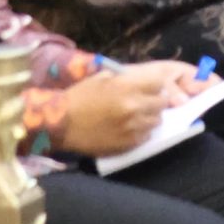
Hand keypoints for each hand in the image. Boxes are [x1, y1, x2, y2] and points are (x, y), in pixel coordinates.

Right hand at [55, 64, 175, 156]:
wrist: (60, 125)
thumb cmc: (79, 98)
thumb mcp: (102, 78)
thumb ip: (125, 78)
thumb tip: (142, 80)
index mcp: (127, 87)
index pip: (160, 83)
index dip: (155, 85)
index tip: (150, 88)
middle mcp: (134, 107)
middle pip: (162, 103)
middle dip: (156, 101)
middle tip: (146, 103)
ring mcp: (132, 127)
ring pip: (156, 121)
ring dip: (149, 118)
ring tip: (137, 117)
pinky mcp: (128, 144)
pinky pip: (146, 137)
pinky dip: (141, 132)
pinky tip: (129, 129)